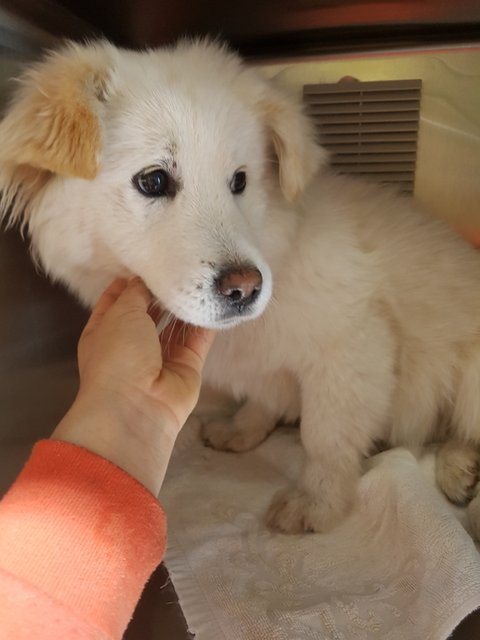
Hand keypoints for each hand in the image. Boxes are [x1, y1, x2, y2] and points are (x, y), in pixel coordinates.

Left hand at [52, 278, 214, 493]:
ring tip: (199, 281)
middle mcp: (131, 346)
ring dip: (184, 308)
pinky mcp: (186, 368)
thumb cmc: (118, 355)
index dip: (129, 283)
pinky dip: (205, 324)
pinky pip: (197, 341)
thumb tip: (145, 280)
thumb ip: (136, 293)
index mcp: (104, 332)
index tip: (147, 263)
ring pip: (175, 327)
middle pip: (148, 314)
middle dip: (160, 294)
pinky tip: (214, 303)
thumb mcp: (122, 313)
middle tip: (179, 268)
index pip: (116, 302)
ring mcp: (159, 359)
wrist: (137, 406)